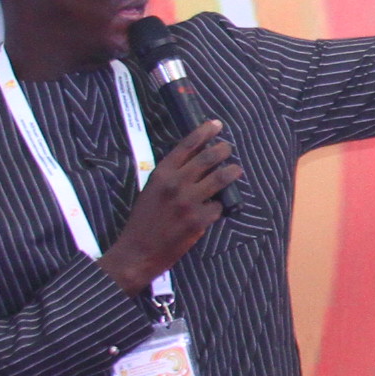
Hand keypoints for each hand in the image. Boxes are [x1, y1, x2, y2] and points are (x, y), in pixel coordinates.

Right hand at [99, 121, 241, 295]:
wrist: (138, 251)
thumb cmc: (144, 220)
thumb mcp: (151, 190)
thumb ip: (171, 175)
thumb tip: (196, 159)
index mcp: (161, 173)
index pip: (187, 146)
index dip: (203, 132)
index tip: (215, 125)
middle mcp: (175, 184)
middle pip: (208, 158)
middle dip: (223, 149)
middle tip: (229, 147)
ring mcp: (188, 202)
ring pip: (220, 179)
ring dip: (232, 171)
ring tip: (236, 169)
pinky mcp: (199, 220)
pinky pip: (218, 206)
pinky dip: (220, 205)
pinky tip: (218, 206)